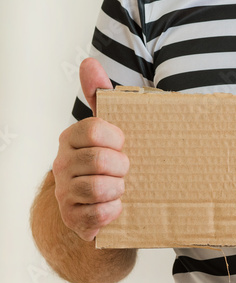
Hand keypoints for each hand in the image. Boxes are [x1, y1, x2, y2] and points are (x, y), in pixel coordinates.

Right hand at [52, 58, 127, 240]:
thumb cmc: (109, 161)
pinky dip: (114, 211)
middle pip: (100, 161)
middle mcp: (61, 164)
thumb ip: (99, 94)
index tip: (123, 144)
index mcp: (70, 138)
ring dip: (118, 189)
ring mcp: (64, 193)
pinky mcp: (73, 220)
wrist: (102, 206)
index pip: (94, 129)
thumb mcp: (107, 128)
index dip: (117, 138)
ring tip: (121, 187)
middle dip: (122, 167)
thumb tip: (88, 62)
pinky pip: (99, 214)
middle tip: (126, 170)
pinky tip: (116, 206)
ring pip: (98, 188)